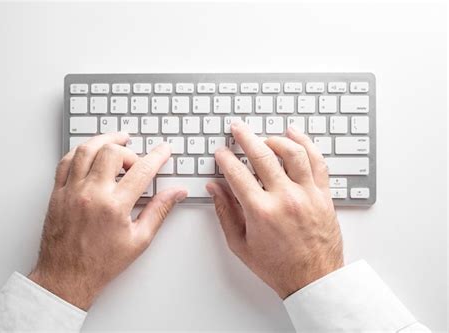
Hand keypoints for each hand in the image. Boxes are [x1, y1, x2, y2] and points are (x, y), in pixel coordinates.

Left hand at [29, 133, 186, 309]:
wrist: (66, 277)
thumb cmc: (101, 263)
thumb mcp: (139, 240)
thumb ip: (159, 211)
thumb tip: (176, 193)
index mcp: (114, 206)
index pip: (142, 170)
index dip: (157, 156)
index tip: (164, 150)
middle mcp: (91, 194)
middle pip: (112, 152)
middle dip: (130, 151)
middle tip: (137, 161)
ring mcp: (71, 191)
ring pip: (87, 150)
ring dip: (104, 141)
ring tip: (117, 141)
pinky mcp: (57, 193)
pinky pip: (66, 161)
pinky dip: (81, 151)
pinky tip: (90, 152)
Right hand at [207, 122, 342, 298]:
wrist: (314, 279)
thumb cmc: (277, 266)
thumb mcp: (240, 244)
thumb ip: (225, 213)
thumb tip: (214, 188)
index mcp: (261, 211)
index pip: (237, 173)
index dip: (225, 159)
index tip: (221, 153)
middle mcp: (285, 198)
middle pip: (262, 154)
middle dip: (245, 137)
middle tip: (237, 128)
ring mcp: (307, 194)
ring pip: (292, 152)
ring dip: (275, 139)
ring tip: (264, 137)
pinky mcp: (323, 194)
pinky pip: (317, 161)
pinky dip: (306, 143)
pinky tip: (295, 135)